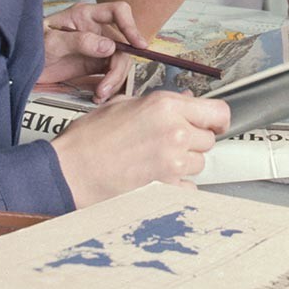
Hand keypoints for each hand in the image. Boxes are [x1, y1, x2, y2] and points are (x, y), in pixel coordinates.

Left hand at [40, 1, 145, 100]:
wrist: (20, 65)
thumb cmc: (32, 44)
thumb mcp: (52, 41)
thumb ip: (79, 41)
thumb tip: (109, 47)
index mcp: (86, 15)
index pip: (118, 11)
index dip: (131, 26)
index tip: (138, 45)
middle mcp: (96, 30)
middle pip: (123, 44)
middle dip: (119, 67)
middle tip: (106, 87)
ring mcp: (97, 47)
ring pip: (120, 61)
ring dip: (114, 80)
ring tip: (100, 95)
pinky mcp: (94, 64)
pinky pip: (111, 73)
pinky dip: (109, 86)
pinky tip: (99, 95)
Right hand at [51, 90, 230, 207]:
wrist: (69, 172)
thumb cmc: (89, 139)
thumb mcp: (124, 105)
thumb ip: (162, 104)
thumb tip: (187, 100)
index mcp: (166, 107)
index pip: (218, 112)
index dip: (218, 120)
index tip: (214, 125)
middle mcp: (175, 132)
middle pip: (208, 140)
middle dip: (192, 142)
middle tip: (167, 143)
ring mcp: (173, 163)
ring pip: (198, 164)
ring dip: (183, 164)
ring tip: (154, 160)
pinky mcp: (167, 188)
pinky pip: (188, 188)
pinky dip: (176, 186)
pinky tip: (153, 178)